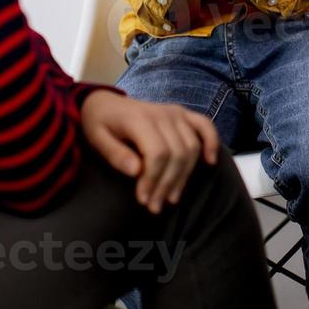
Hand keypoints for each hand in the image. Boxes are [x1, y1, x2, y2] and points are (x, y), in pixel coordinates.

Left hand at [80, 91, 219, 212]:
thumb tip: (136, 171)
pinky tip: (210, 162)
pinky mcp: (182, 113)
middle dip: (167, 184)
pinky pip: (204, 125)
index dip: (153, 180)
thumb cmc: (99, 124)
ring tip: (170, 198)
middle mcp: (161, 113)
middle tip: (155, 206)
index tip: (144, 199)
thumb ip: (116, 155)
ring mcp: (174, 112)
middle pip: (176, 154)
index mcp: (139, 119)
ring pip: (191, 148)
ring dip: (184, 176)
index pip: (157, 153)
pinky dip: (211, 142)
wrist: (104, 102)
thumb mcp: (97, 139)